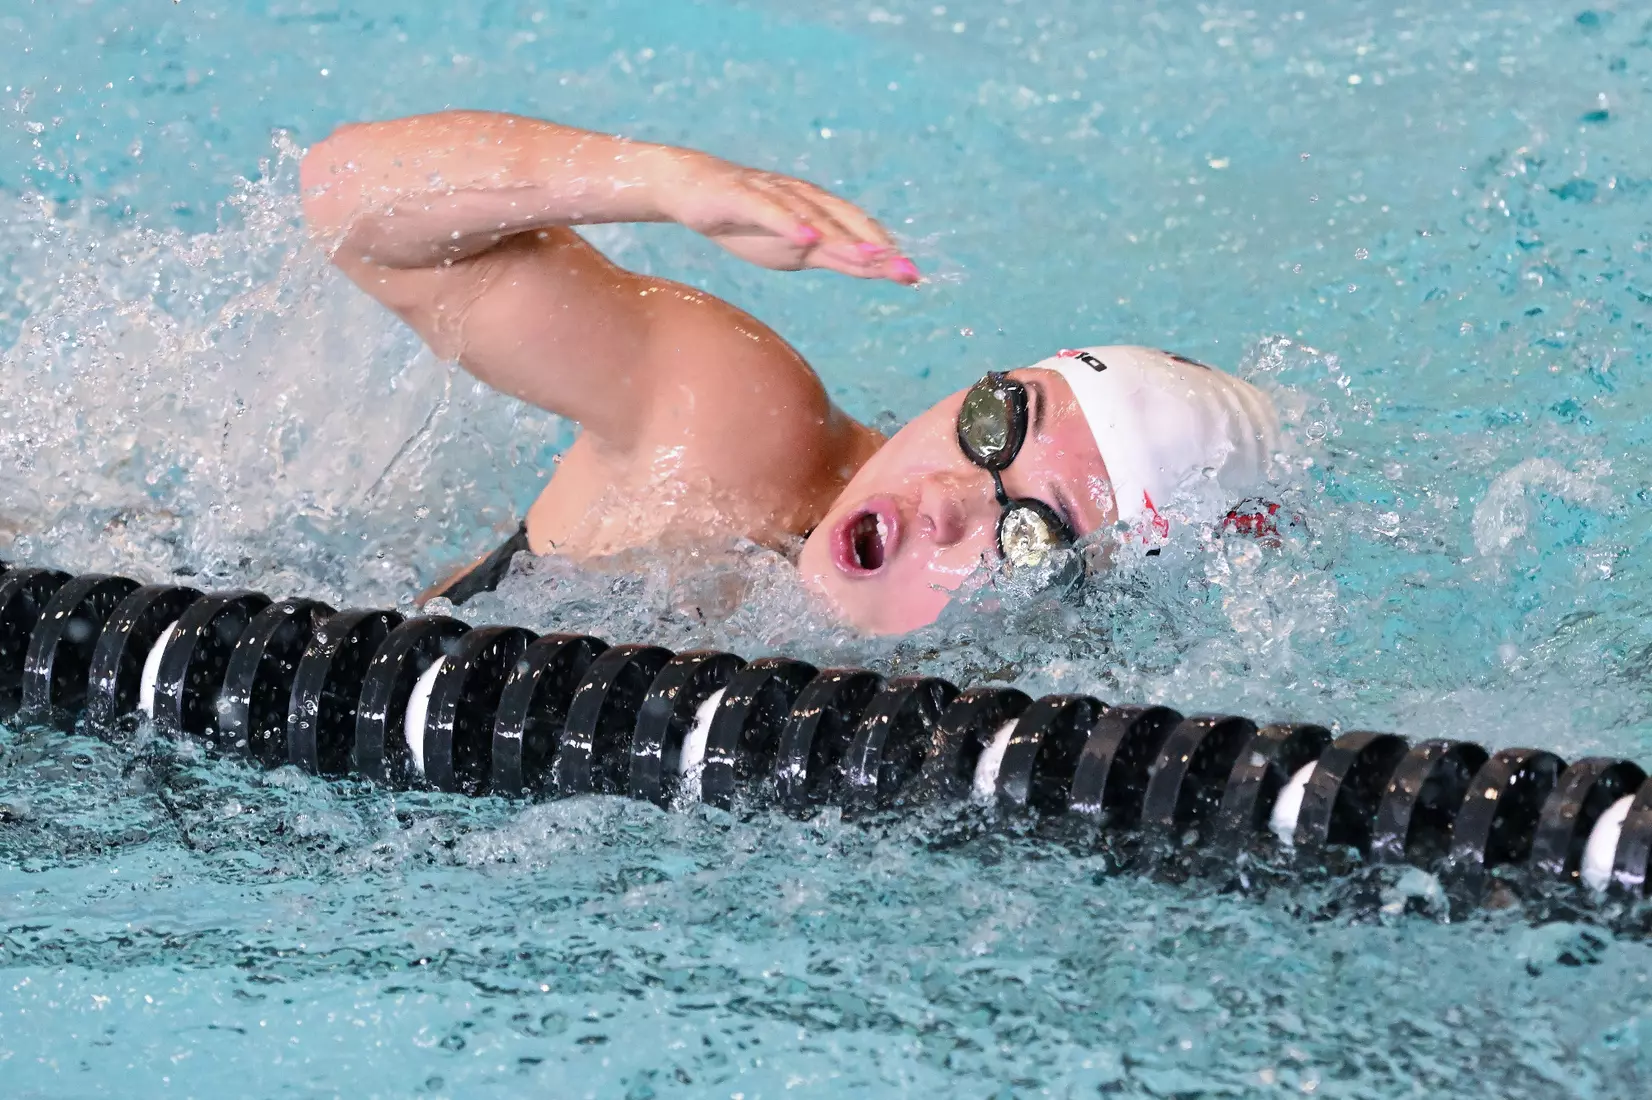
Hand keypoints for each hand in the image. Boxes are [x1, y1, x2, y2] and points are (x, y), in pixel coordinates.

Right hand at [654, 150, 920, 284]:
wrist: (690, 188)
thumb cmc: (746, 220)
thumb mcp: (792, 248)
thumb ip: (830, 256)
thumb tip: (870, 268)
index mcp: (818, 211)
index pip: (859, 233)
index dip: (886, 253)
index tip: (913, 277)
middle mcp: (803, 198)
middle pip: (847, 222)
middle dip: (878, 247)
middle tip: (905, 271)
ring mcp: (774, 194)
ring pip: (814, 217)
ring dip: (844, 237)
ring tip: (871, 257)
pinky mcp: (742, 194)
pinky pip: (770, 210)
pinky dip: (791, 224)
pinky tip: (808, 239)